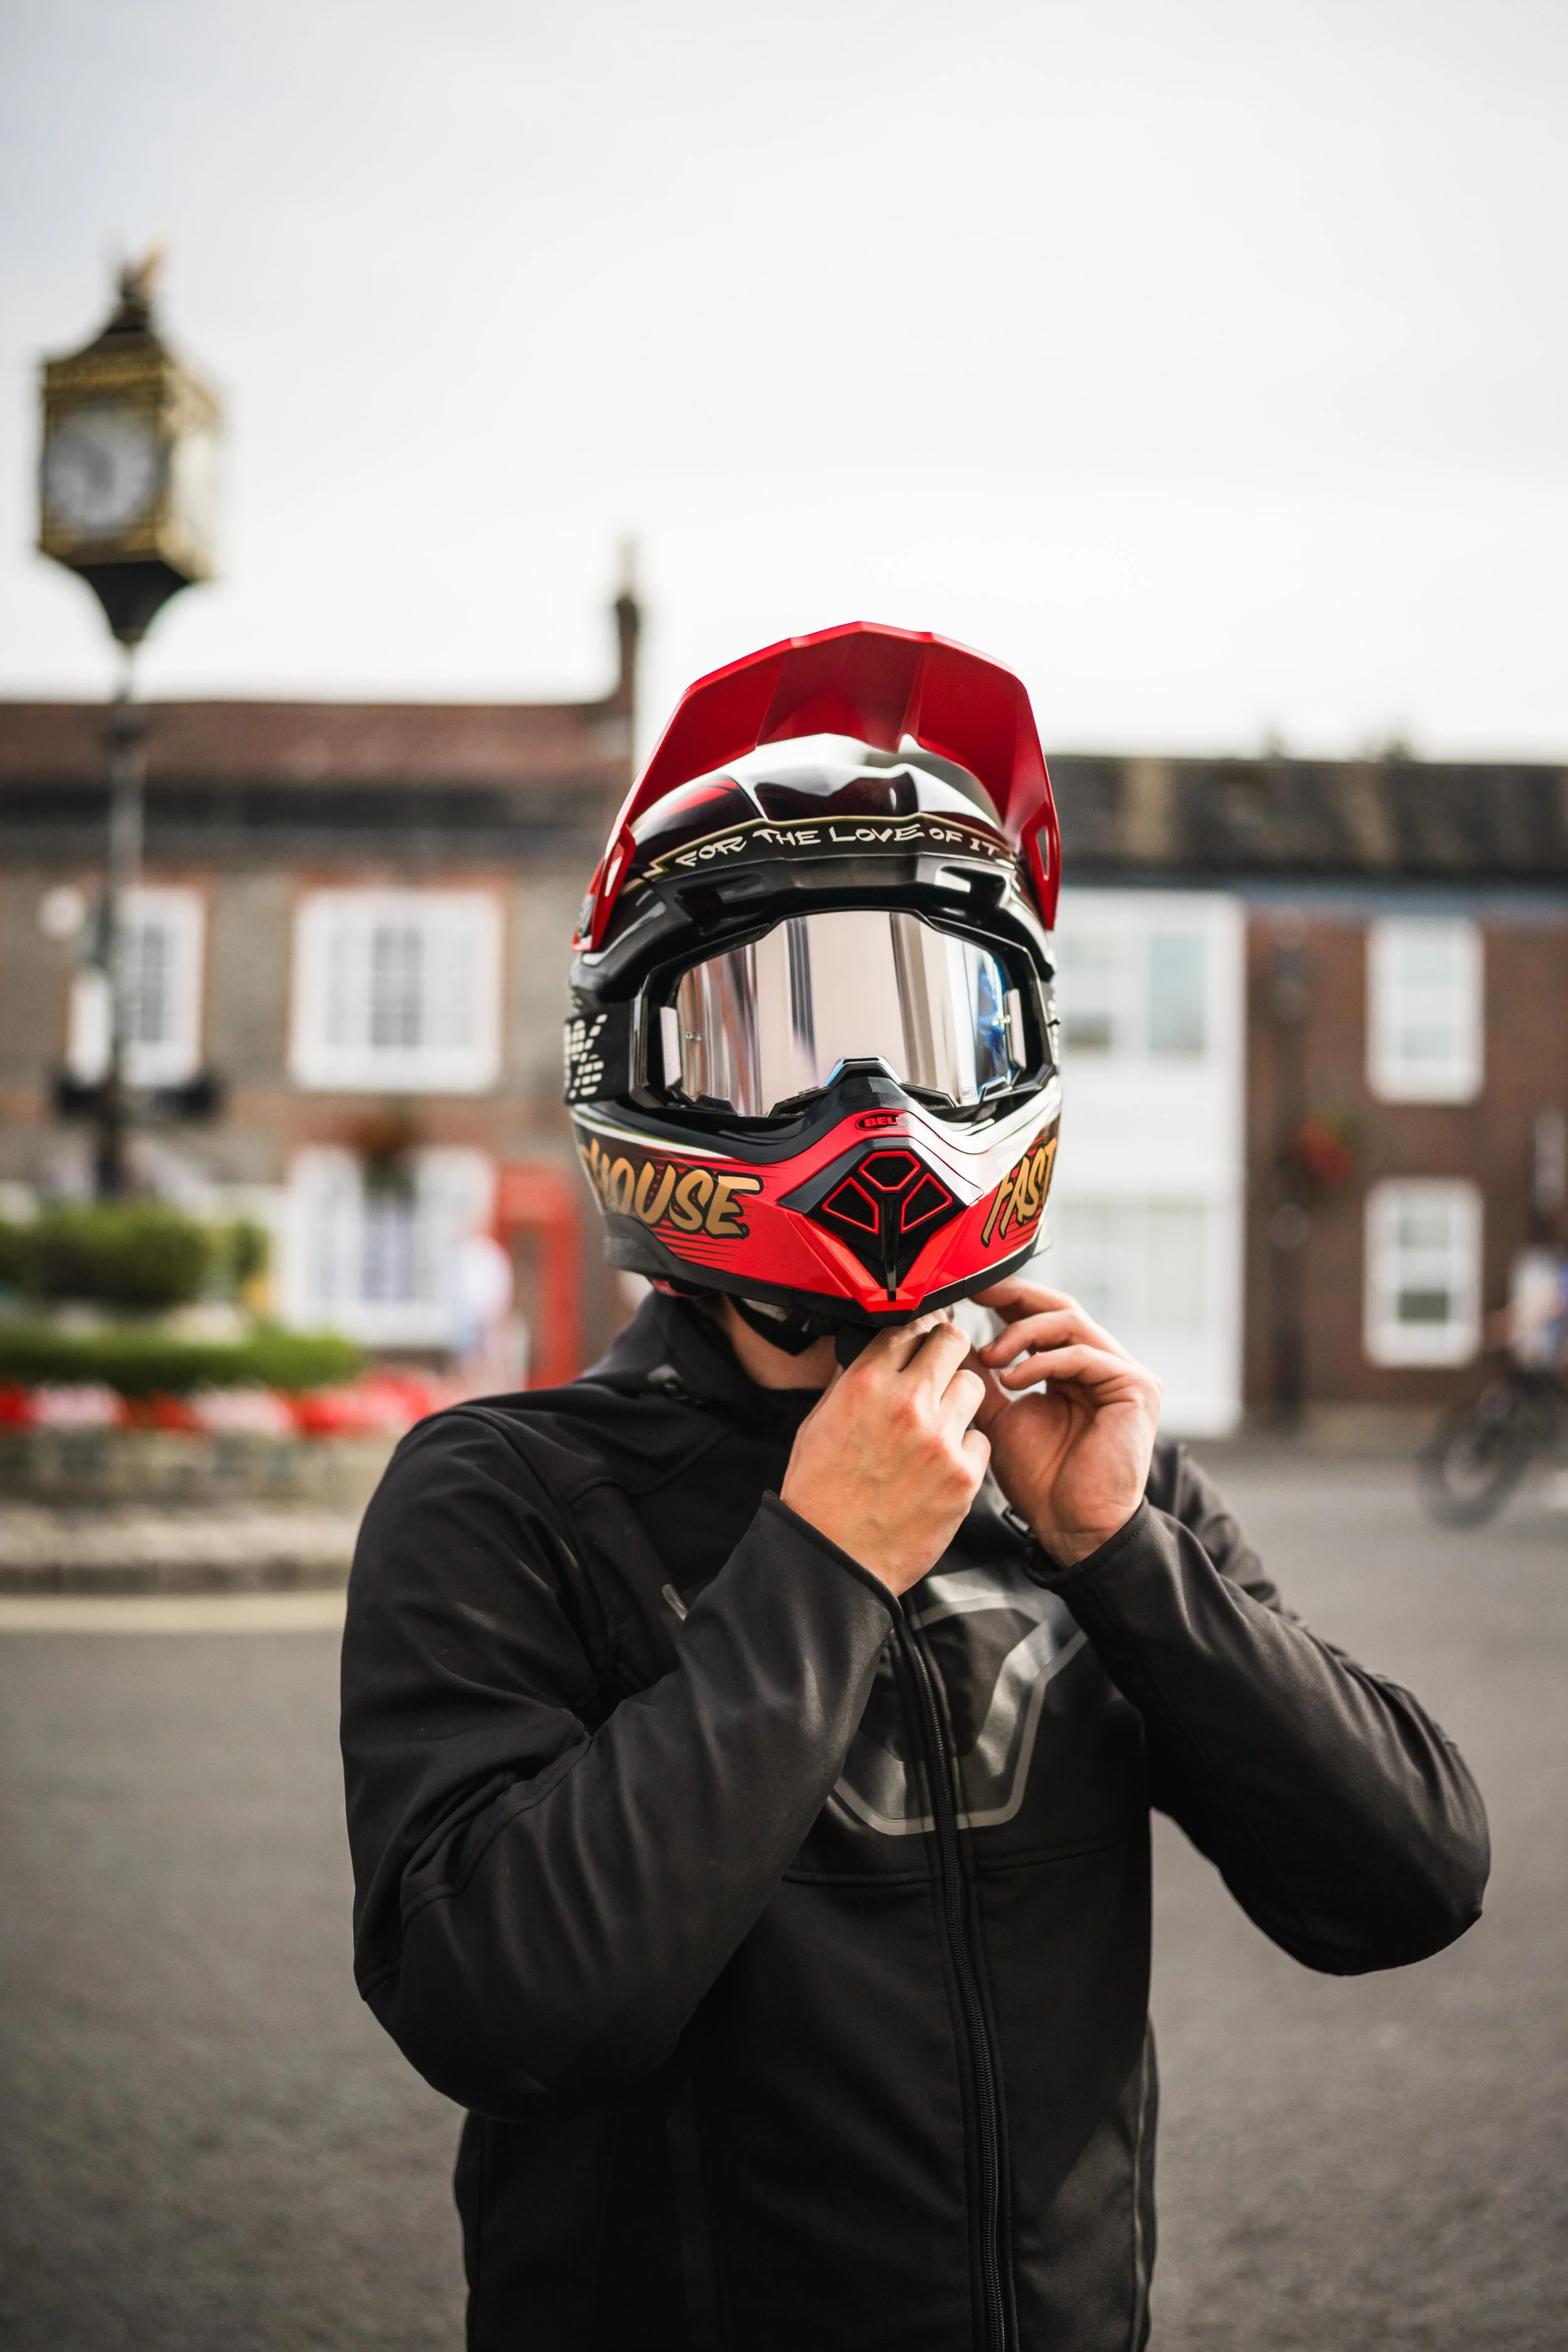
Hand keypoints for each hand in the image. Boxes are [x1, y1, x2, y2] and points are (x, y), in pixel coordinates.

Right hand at [781, 1315, 989, 1594]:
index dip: (918, 1329)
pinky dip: (966, 1449)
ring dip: (958, 1399)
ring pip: (973, 1386)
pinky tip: (941, 1465)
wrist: (834, 1558)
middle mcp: (908, 1403)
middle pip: (953, 1341)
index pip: (909, 1324)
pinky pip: (981, 1439)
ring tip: (937, 1424)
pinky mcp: (964, 1476)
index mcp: (866, 1384)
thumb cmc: (820, 1493)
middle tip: (940, 1370)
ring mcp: (940, 1439)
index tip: (922, 1337)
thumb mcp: (819, 1421)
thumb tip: (876, 1350)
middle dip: (947, 1351)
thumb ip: (853, 1380)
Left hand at [970, 1280, 1160, 1565]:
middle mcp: (1102, 1363)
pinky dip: (1042, 1362)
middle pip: (1058, 1307)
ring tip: (989, 1357)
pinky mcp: (1136, 1387)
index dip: (1005, 1299)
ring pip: (1070, 1322)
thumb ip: (982, 1379)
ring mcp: (1122, 1372)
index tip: (963, 1290)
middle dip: (1013, 1297)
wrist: (1072, 1526)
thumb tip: (952, 1342)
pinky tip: (1011, 1379)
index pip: (1040, 1316)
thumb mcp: (999, 1417)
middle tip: (974, 1294)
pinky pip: (1083, 1355)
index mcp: (1073, 1368)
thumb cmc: (1040, 1480)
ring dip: (1021, 1333)